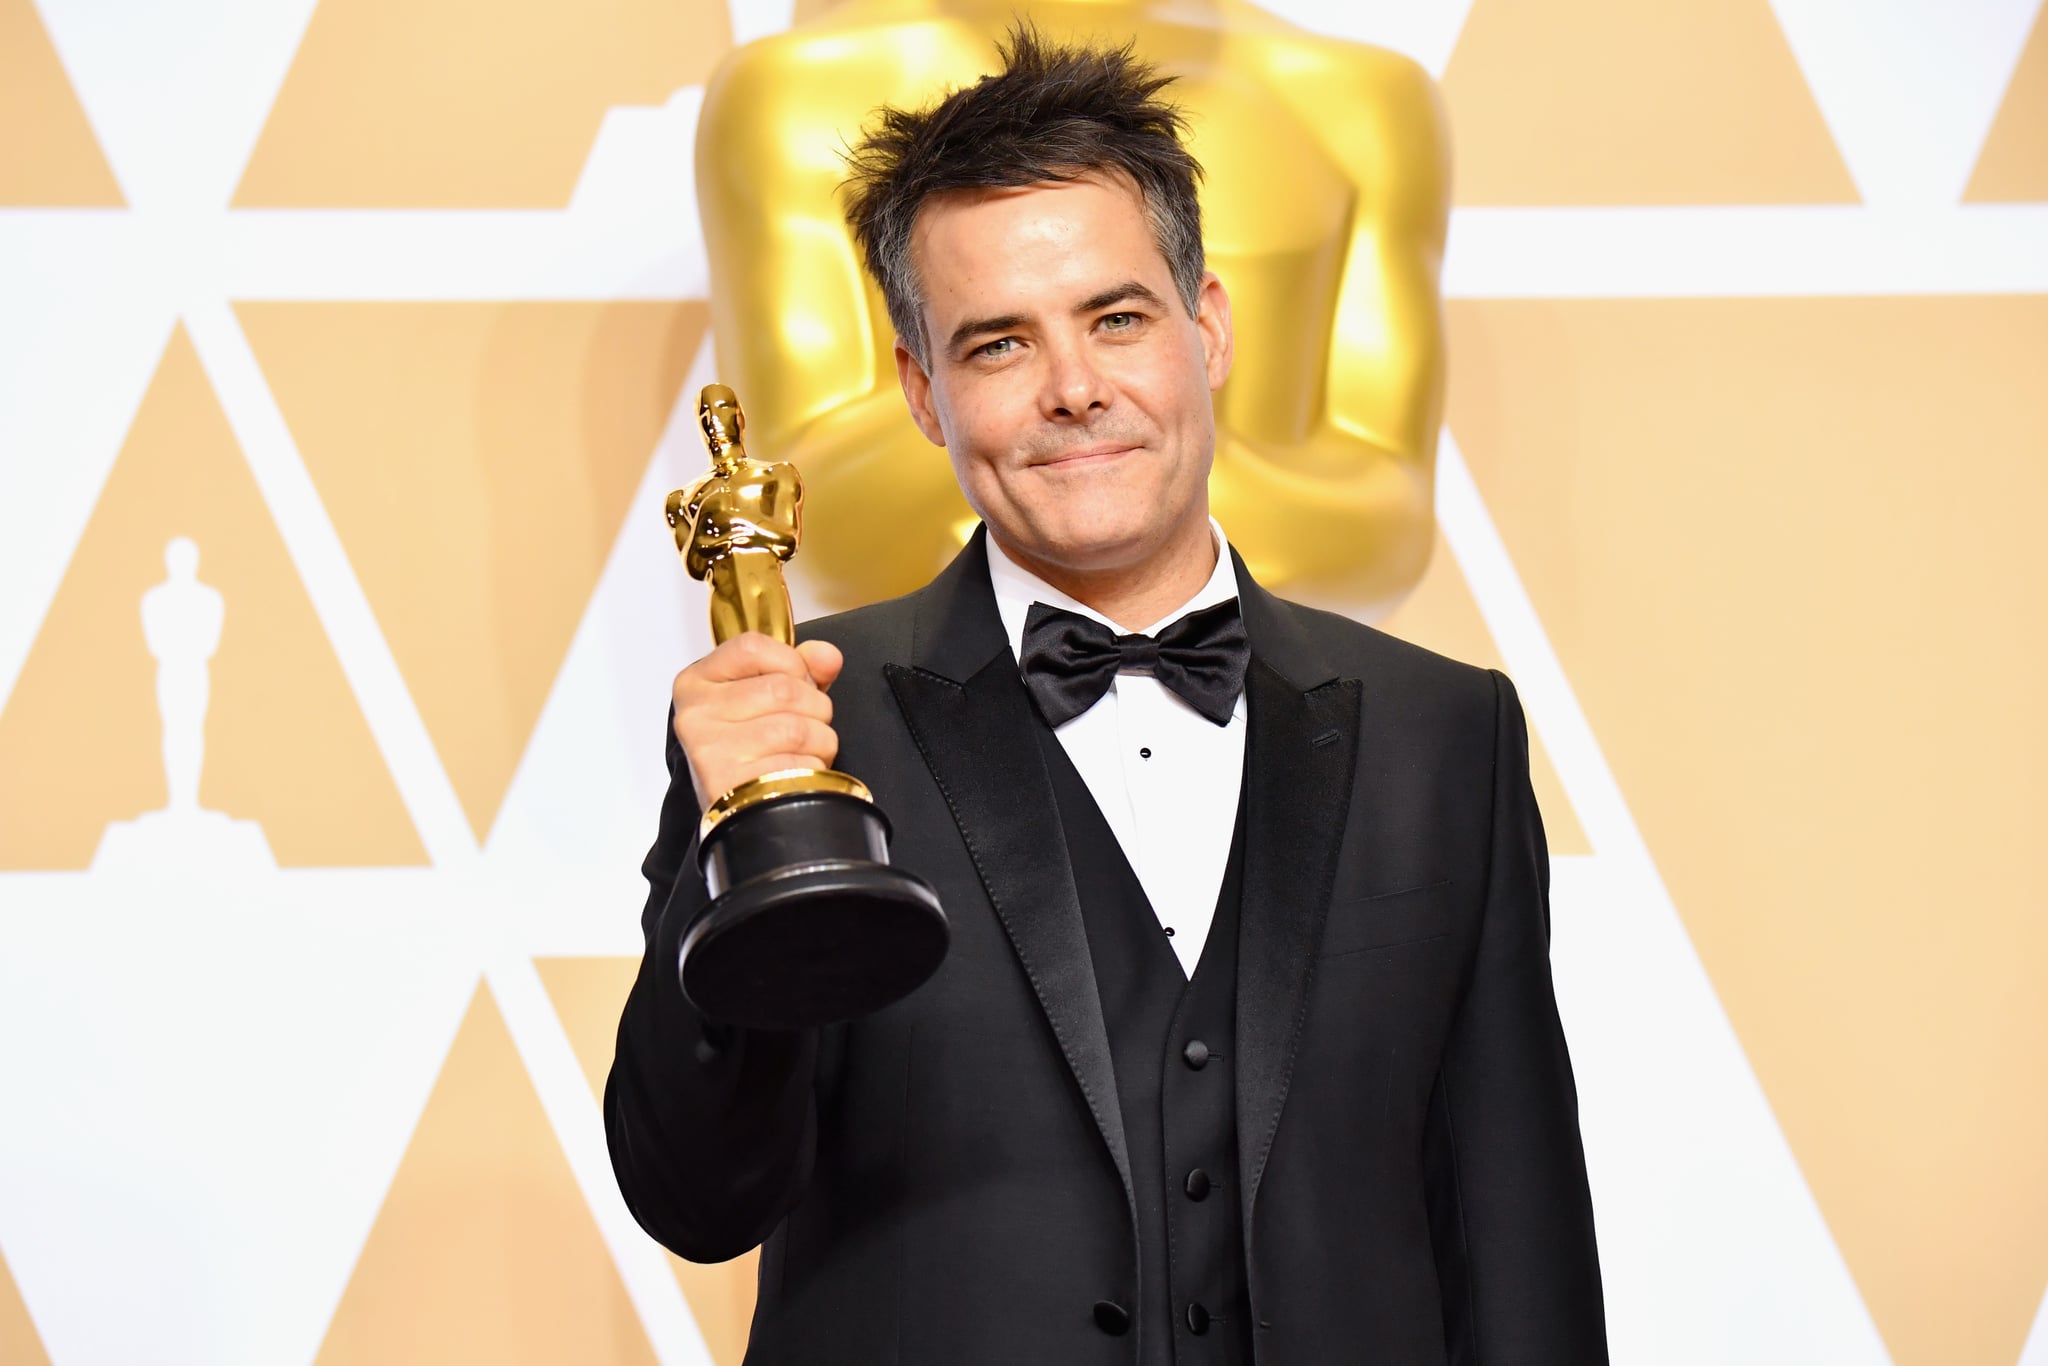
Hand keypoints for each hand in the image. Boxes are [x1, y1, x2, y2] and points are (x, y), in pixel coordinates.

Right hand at [672, 634, 843, 810]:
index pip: (752, 647)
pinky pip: (796, 766)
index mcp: (697, 681)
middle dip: (816, 709)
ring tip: (805, 752)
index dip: (791, 663)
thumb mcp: (767, 699)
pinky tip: (796, 775)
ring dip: (820, 742)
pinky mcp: (729, 786)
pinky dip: (812, 770)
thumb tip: (827, 657)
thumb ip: (799, 669)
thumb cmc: (750, 750)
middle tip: (808, 727)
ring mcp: (708, 750)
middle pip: (784, 689)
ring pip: (796, 729)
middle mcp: (695, 713)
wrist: (735, 810)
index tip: (798, 682)